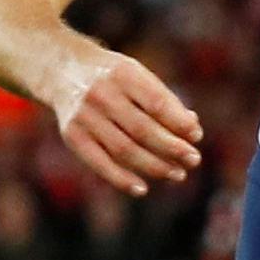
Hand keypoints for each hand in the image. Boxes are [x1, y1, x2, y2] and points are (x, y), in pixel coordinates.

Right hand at [46, 47, 200, 196]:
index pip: (156, 102)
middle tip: (194, 160)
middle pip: (142, 129)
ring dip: (154, 166)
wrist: (62, 70)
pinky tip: (142, 189)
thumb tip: (192, 128)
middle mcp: (101, 94)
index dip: (178, 122)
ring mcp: (84, 116)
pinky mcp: (72, 135)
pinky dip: (121, 179)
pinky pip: (100, 162)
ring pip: (124, 149)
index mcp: (123, 73)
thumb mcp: (137, 75)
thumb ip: (164, 99)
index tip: (197, 136)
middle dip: (172, 148)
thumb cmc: (113, 77)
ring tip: (178, 174)